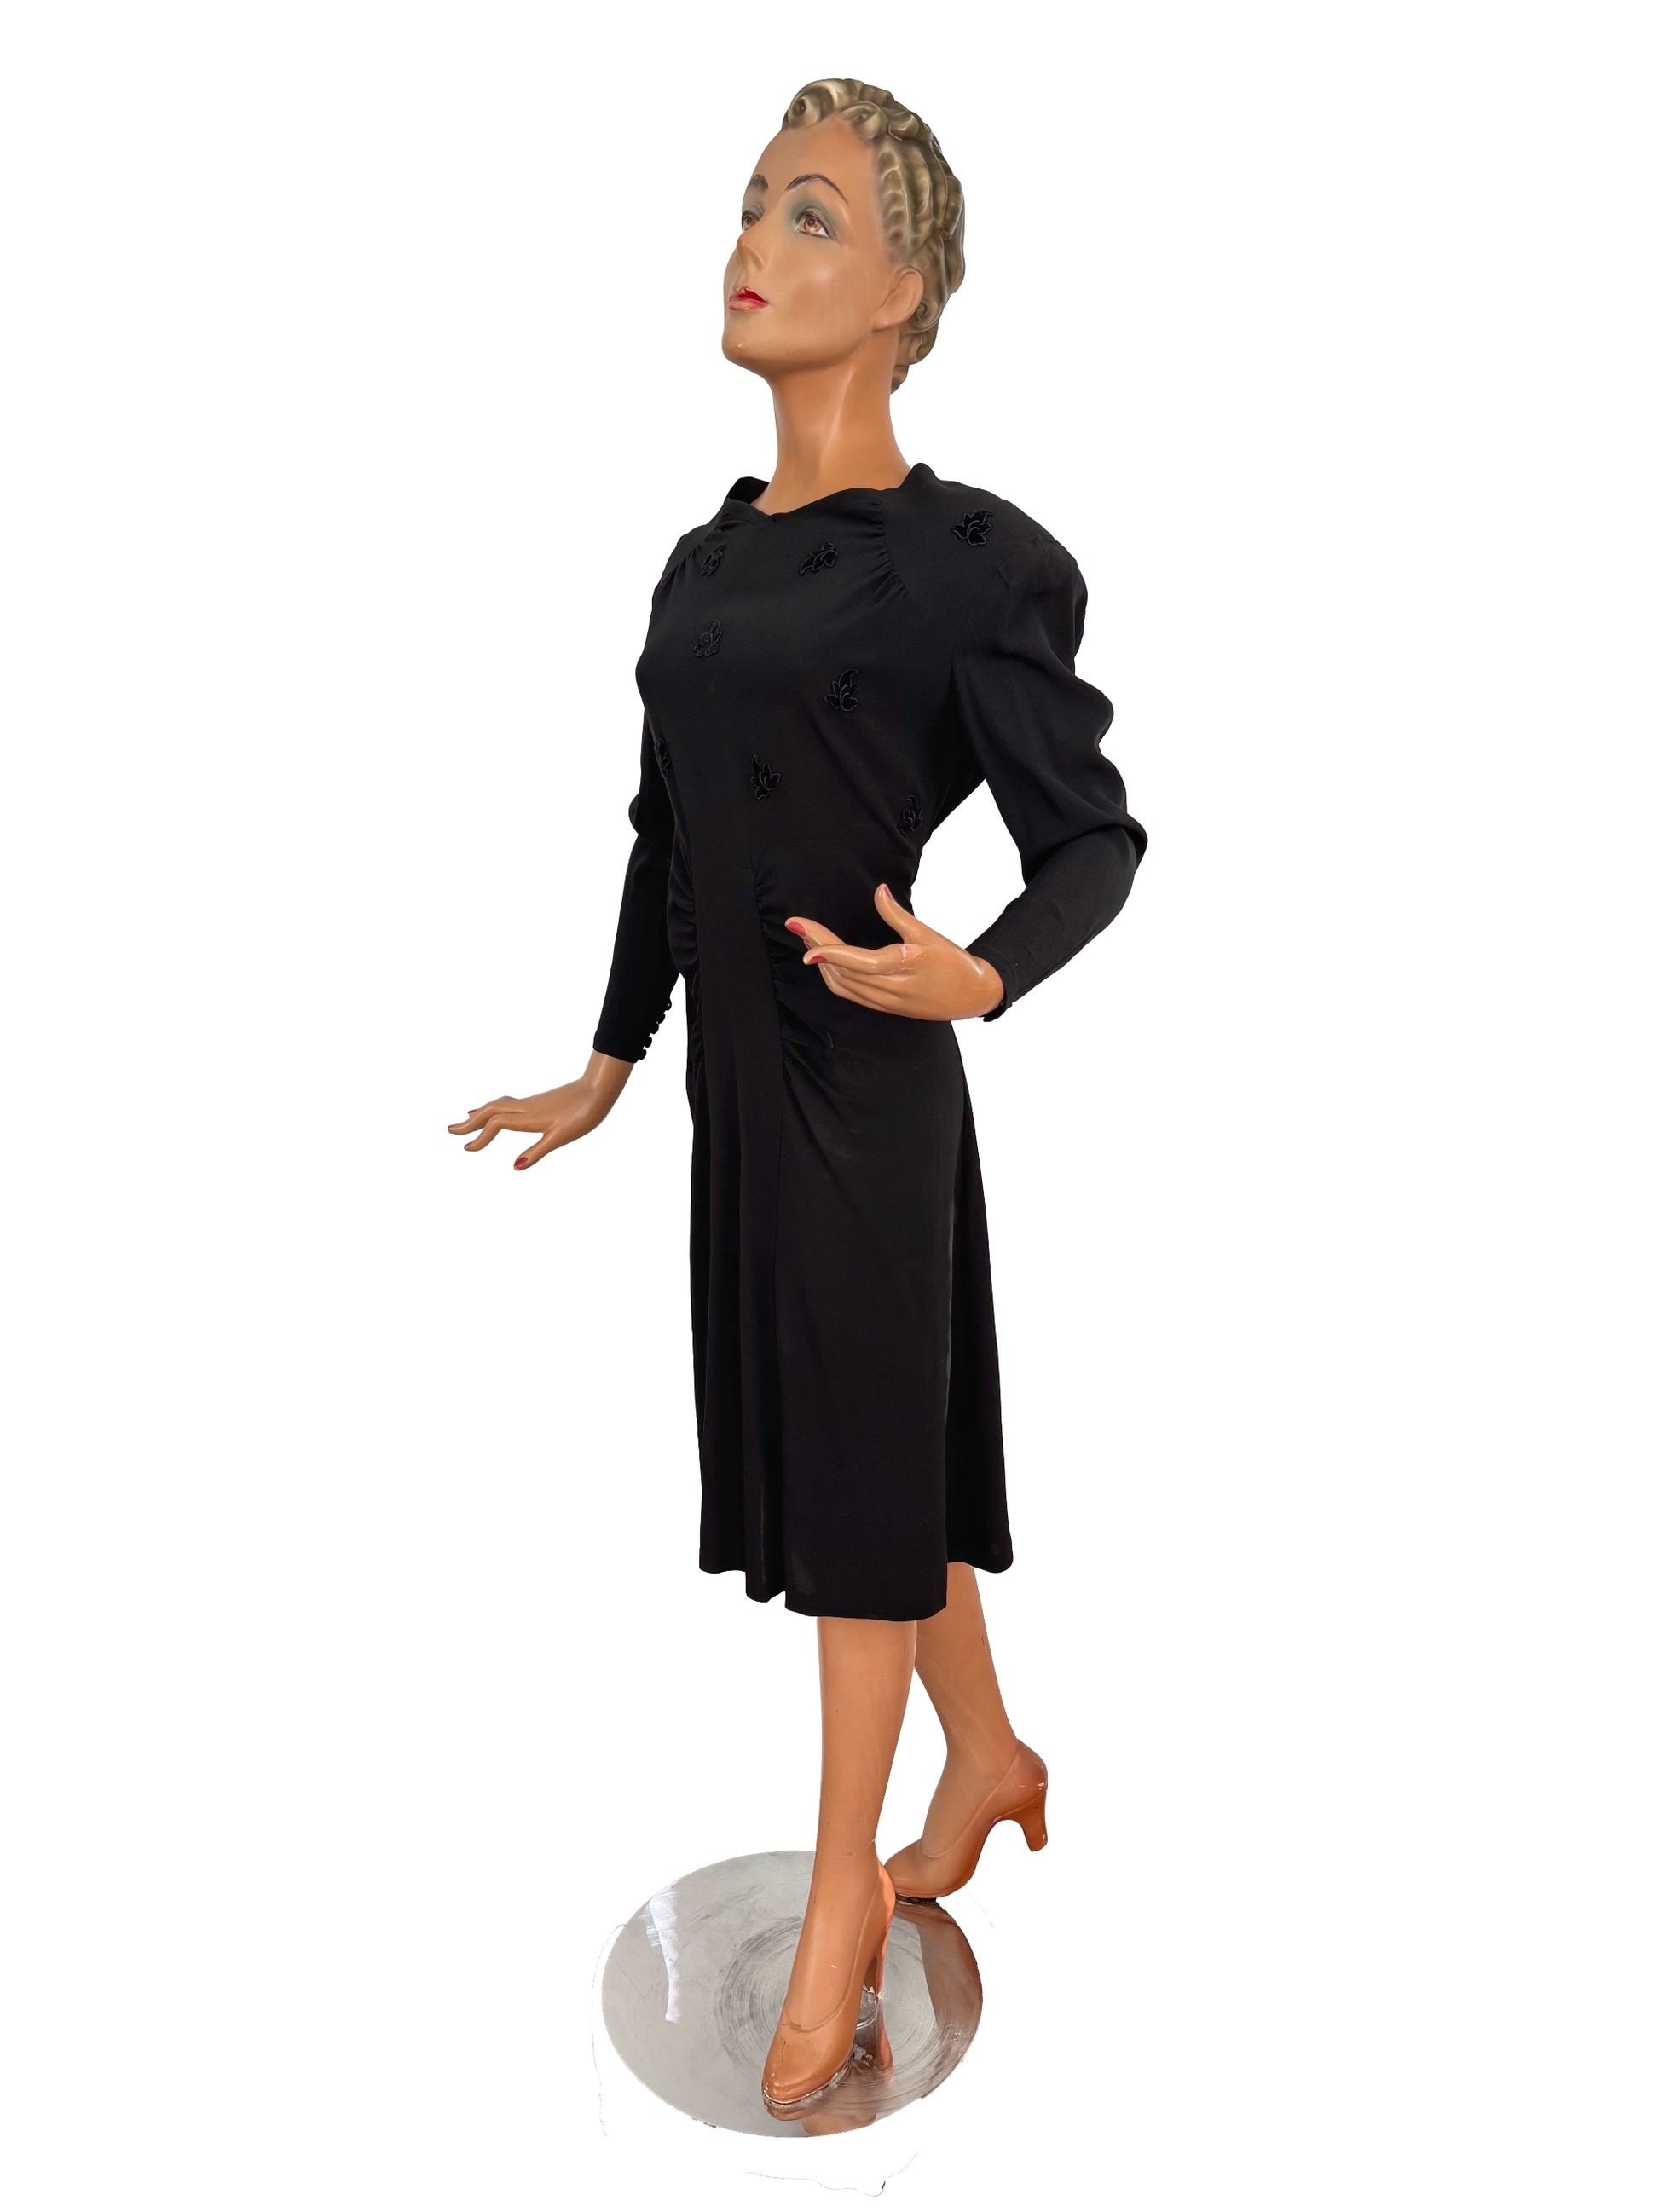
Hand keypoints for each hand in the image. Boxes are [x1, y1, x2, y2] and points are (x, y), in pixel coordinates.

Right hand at [447, 1054, 631, 1169]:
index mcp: (528, 1117)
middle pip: (489, 1112)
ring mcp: (530, 1103)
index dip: (480, 1137)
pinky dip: (493, 1108)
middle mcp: (525, 1107)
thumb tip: (515, 1166)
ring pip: (497, 1105)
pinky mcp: (536, 1102)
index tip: (466, 1149)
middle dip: (469, 1123)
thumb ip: (537, 1151)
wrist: (599, 1090)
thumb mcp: (561, 1137)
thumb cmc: (583, 1114)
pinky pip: (507, 1104)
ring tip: (464, 1121)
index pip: (495, 1124)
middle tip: (449, 1131)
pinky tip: (493, 1111)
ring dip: (478, 1114)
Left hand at [785, 884, 1003, 1020]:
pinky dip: (833, 976)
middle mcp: (890, 989)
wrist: (973, 996)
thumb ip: (898, 915)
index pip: (857, 962)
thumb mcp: (928, 935)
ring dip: (822, 961)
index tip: (806, 942)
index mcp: (902, 967)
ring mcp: (885, 1001)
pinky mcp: (884, 1007)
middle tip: (798, 925)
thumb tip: (879, 890)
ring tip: (808, 937)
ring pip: (842, 985)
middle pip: (842, 971)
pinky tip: (826, 960)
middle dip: (817, 946)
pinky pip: (850, 994)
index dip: (830, 952)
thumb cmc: (953, 963)